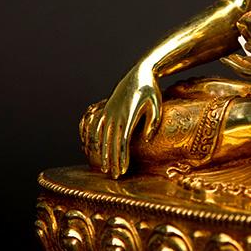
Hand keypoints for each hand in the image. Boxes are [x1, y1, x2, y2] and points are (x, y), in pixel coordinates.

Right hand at [93, 61, 161, 178]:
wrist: (139, 74)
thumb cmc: (151, 90)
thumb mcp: (156, 104)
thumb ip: (153, 122)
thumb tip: (146, 139)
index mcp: (129, 114)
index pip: (123, 140)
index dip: (122, 156)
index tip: (123, 169)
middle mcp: (116, 114)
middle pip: (112, 142)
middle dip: (113, 160)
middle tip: (115, 176)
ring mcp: (109, 112)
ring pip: (102, 137)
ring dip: (103, 154)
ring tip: (105, 169)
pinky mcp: (106, 110)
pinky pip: (97, 127)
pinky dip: (94, 140)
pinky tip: (93, 151)